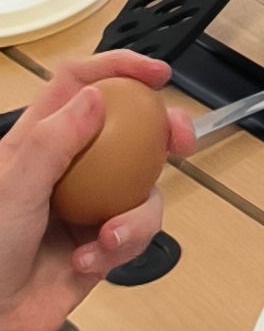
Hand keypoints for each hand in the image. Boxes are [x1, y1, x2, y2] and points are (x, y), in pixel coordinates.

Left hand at [0, 54, 191, 330]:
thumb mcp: (11, 188)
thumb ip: (53, 140)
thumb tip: (96, 98)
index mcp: (38, 141)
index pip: (79, 86)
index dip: (117, 68)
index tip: (155, 73)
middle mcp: (68, 168)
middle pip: (128, 130)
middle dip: (161, 133)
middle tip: (180, 140)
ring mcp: (87, 205)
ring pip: (142, 189)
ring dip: (136, 215)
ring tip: (110, 239)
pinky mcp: (102, 244)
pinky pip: (134, 234)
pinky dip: (120, 248)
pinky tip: (91, 262)